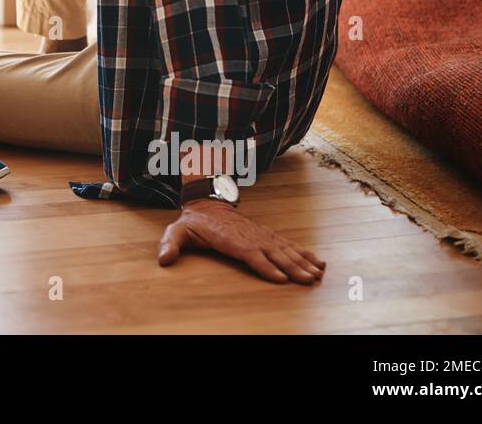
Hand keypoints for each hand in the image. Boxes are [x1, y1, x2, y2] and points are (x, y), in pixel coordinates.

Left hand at [158, 199, 325, 284]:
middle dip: (292, 267)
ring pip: (284, 249)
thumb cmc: (193, 221)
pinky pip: (287, 244)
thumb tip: (163, 259)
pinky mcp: (266, 235)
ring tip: (318, 274)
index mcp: (228, 237)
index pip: (248, 252)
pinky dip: (304, 253)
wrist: (207, 200)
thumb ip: (169, 244)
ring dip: (302, 262)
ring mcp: (260, 234)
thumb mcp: (177, 230)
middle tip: (308, 280)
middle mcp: (248, 235)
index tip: (280, 277)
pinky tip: (318, 262)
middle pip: (272, 252)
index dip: (263, 264)